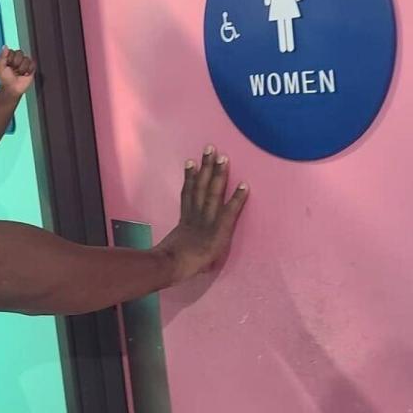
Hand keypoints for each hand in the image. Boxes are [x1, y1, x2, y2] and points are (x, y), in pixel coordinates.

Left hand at [0, 47, 35, 97]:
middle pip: (20, 53)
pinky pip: (33, 64)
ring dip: (22, 68)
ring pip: (26, 59)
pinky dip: (29, 70)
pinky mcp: (31, 68)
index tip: (8, 65)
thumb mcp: (0, 67)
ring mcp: (25, 63)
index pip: (12, 51)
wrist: (12, 89)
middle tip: (14, 70)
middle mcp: (17, 59)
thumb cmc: (5, 79)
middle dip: (16, 62)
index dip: (10, 58)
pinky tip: (25, 74)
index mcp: (9, 57)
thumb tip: (5, 46)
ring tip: (19, 74)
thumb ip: (2, 56)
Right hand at [155, 146, 249, 281]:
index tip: (191, 162)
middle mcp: (194, 215)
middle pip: (200, 186)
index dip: (190, 178)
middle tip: (210, 148)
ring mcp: (206, 221)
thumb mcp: (172, 252)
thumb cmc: (167, 264)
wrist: (169, 265)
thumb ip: (180, 247)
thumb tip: (181, 252)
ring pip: (212, 192)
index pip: (188, 195)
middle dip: (206, 166)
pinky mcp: (217, 230)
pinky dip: (237, 198)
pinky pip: (229, 211)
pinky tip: (245, 185)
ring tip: (224, 157)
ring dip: (219, 174)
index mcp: (184, 221)